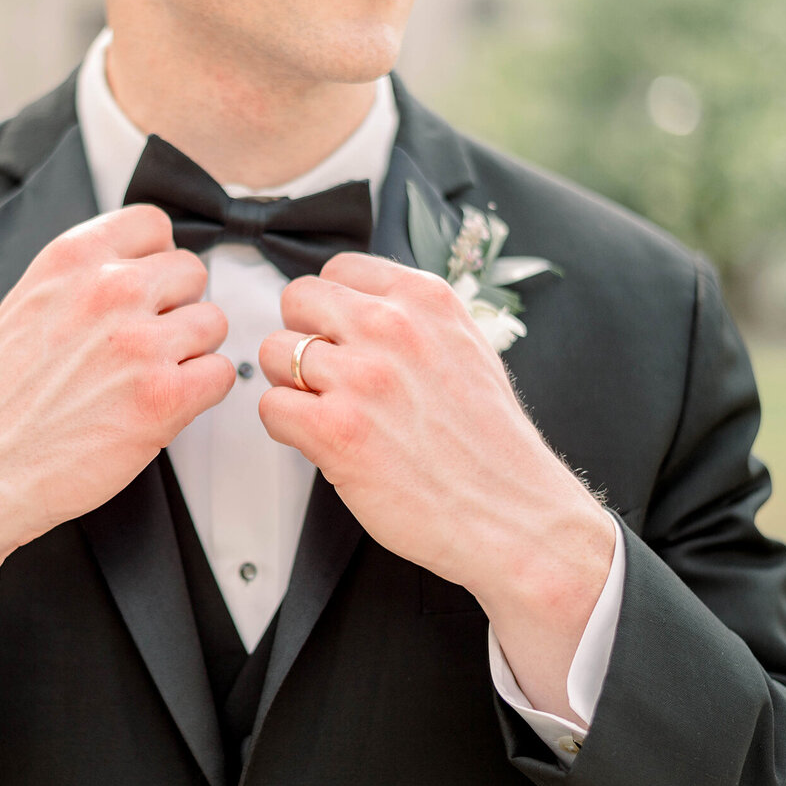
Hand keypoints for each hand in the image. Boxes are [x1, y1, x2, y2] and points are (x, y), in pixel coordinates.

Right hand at [0, 205, 235, 640]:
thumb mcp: (26, 305)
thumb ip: (82, 279)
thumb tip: (133, 269)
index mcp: (71, 260)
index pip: (153, 224)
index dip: (156, 259)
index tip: (148, 287)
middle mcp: (109, 290)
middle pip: (192, 271)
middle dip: (177, 307)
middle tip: (148, 342)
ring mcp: (139, 342)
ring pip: (212, 323)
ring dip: (192, 351)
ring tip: (150, 377)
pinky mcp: (163, 397)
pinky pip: (221, 374)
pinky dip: (202, 392)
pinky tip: (165, 405)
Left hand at [257, 252, 613, 713]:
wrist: (515, 516)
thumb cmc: (492, 446)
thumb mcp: (467, 350)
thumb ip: (414, 321)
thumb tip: (362, 307)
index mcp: (426, 300)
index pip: (339, 269)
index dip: (331, 308)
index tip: (342, 336)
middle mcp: (391, 328)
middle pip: (297, 300)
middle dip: (302, 336)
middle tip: (325, 376)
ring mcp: (362, 377)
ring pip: (274, 352)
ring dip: (290, 384)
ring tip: (327, 411)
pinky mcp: (335, 429)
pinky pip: (271, 406)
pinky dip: (286, 427)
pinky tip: (321, 442)